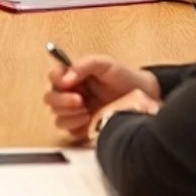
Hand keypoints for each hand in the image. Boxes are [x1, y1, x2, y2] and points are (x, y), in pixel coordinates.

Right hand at [44, 54, 161, 141]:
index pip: (53, 76)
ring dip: (69, 115)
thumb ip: (84, 64)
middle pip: (50, 99)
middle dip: (62, 101)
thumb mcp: (105, 63)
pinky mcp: (83, 128)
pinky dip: (76, 127)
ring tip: (87, 113)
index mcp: (73, 75)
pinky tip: (90, 121)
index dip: (57, 80)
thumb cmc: (124, 77)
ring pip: (57, 117)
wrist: (145, 97)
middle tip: (80, 101)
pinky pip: (69, 131)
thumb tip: (65, 78)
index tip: (69, 83)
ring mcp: (76, 112)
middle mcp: (71, 93)